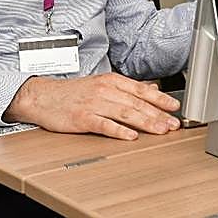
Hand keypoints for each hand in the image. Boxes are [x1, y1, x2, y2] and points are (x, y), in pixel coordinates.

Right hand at [3, 72, 181, 139]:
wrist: (42, 97)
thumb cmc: (72, 93)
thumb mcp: (102, 84)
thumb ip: (127, 88)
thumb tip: (152, 90)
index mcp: (111, 81)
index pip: (141, 90)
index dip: (160, 100)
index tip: (175, 108)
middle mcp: (105, 91)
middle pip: (136, 103)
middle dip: (158, 114)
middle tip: (173, 124)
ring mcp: (94, 104)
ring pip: (125, 113)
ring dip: (145, 122)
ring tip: (160, 130)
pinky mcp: (82, 118)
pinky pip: (104, 125)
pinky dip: (119, 130)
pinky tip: (131, 136)